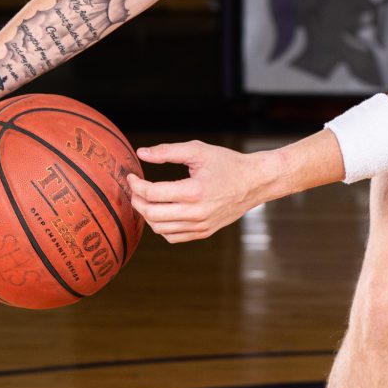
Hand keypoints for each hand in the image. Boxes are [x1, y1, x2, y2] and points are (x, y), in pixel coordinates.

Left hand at [127, 140, 271, 244]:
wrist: (255, 182)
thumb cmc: (227, 163)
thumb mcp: (198, 151)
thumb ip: (168, 151)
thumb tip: (141, 153)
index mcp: (194, 191)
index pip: (152, 194)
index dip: (136, 185)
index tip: (132, 176)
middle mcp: (197, 212)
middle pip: (151, 214)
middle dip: (136, 201)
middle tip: (134, 189)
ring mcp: (201, 225)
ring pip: (159, 229)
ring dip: (146, 215)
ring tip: (146, 200)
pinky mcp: (204, 232)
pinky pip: (173, 237)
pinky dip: (161, 227)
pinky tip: (161, 212)